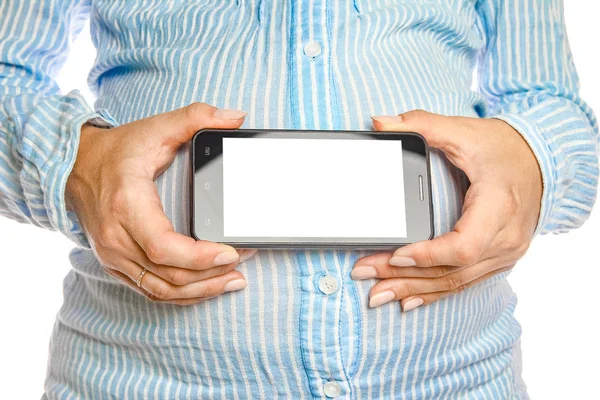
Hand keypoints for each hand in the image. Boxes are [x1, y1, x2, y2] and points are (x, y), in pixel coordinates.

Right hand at [66, 103, 256, 304]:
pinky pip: (151, 290)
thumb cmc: (117, 151)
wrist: (75, 167)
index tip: (231, 251)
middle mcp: (117, 238)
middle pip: (169, 275)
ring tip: (233, 282)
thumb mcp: (156, 128)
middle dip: (211, 275)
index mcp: (127, 206)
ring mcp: (114, 256)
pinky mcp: (116, 264)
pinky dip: (181, 294)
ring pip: (161, 290)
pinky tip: (205, 288)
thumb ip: (196, 118)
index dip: (200, 257)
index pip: (164, 247)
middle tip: (243, 265)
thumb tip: (236, 116)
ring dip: (200, 291)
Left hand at [352, 110, 542, 310]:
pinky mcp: (498, 259)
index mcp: (498, 207)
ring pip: (454, 281)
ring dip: (413, 289)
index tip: (394, 255)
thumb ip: (421, 125)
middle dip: (404, 276)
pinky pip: (464, 282)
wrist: (542, 161)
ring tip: (377, 295)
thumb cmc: (504, 148)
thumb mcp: (463, 131)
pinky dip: (434, 292)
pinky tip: (408, 300)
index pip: (463, 246)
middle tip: (365, 275)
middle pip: (450, 270)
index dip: (427, 255)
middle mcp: (505, 238)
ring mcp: (504, 254)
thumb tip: (378, 123)